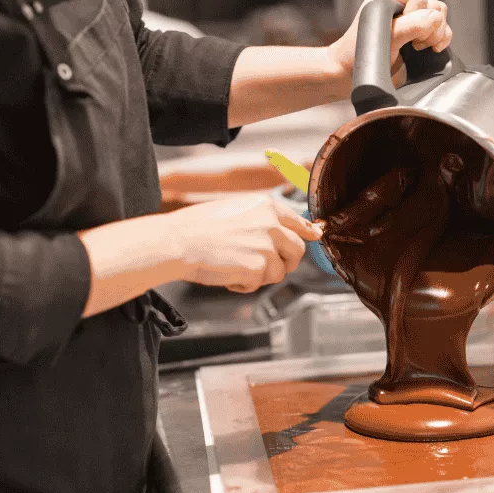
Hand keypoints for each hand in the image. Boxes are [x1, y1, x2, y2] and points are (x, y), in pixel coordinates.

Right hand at [168, 194, 322, 292]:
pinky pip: (259, 284)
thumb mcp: (236, 210)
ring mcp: (267, 246)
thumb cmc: (197, 227)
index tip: (315, 235)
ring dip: (260, 275)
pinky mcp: (258, 267)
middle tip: (263, 266)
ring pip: (279, 272)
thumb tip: (287, 230)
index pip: (299, 222)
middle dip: (285, 262)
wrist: (178, 242)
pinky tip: (227, 275)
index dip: (308, 232)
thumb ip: (263, 219)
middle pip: (297, 251)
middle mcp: (271, 224)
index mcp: (266, 207)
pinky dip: (244, 285)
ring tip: (235, 267)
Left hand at [328, 0, 452, 82]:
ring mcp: (409, 13)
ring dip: (436, 34)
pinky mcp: (417, 26)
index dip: (418, 20)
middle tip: (416, 43)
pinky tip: (430, 48)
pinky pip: (441, 26)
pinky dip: (441, 38)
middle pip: (433, 5)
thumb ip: (411, 26)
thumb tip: (435, 19)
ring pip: (439, 14)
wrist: (354, 71)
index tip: (409, 38)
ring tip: (419, 46)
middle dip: (430, 28)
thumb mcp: (388, 39)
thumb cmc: (362, 54)